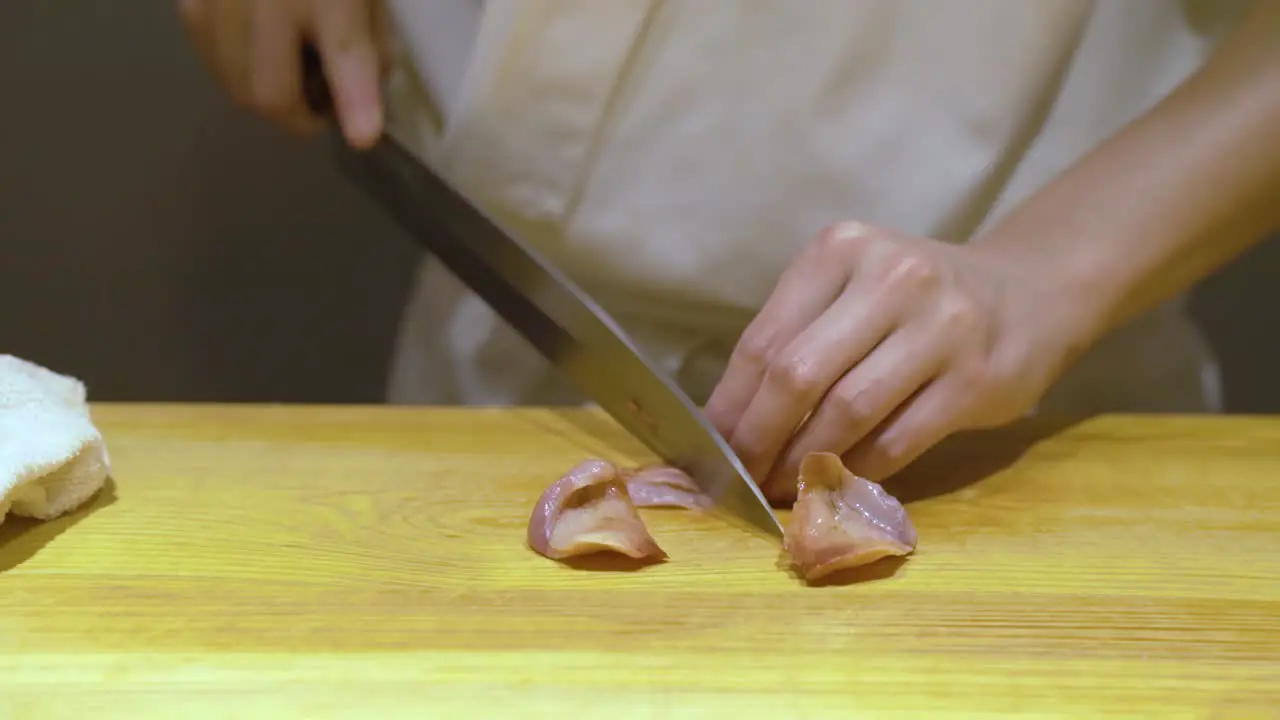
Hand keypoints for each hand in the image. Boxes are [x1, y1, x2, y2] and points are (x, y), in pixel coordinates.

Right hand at [178, 0, 384, 147]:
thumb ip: (373, 39)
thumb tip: (366, 94)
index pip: (345, 52)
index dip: (355, 100)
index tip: (364, 136)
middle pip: (270, 95)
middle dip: (301, 115)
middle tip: (322, 102)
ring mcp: (217, 1)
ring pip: (237, 88)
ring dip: (270, 93)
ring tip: (290, 63)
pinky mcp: (189, 3)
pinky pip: (215, 61)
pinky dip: (240, 67)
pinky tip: (259, 39)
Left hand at [705, 221, 1088, 502]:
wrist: (1029, 293)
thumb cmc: (917, 302)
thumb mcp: (853, 291)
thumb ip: (796, 337)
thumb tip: (724, 422)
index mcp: (842, 250)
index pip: (764, 339)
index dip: (729, 404)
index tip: (706, 448)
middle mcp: (891, 278)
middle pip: (798, 375)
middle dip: (757, 440)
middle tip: (739, 480)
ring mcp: (940, 327)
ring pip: (846, 413)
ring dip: (802, 463)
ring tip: (780, 489)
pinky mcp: (975, 378)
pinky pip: (897, 440)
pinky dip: (857, 471)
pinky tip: (835, 485)